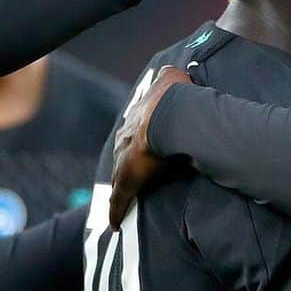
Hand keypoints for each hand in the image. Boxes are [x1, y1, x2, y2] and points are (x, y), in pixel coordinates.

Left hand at [109, 65, 189, 229]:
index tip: (140, 148)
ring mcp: (123, 161)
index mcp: (136, 120)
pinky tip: (114, 224)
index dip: (136, 140)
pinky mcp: (126, 181)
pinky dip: (116, 211)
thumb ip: (171, 73)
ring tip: (123, 202)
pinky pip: (119, 200)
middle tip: (129, 175)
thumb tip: (176, 65)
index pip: (133, 132)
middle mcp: (125, 139)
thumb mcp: (171, 77)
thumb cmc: (173, 98)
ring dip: (120, 189)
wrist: (167, 116)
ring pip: (118, 179)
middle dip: (125, 164)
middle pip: (122, 155)